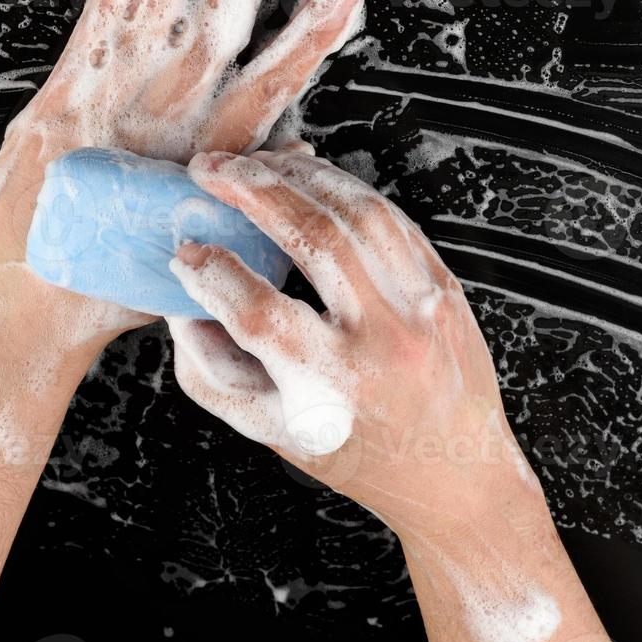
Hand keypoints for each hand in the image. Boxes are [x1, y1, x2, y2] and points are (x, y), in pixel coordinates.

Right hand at [0, 0, 363, 351]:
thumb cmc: (121, 277)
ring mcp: (114, 104)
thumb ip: (245, 198)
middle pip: (211, 37)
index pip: (265, 86)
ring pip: (147, 31)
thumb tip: (303, 154)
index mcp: (207, 147)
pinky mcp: (58, 109)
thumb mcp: (196, 245)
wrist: (47, 298)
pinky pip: (84, 58)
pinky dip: (101, 25)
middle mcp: (166, 115)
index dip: (302, 41)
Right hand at [167, 148, 540, 538]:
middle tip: (208, 171)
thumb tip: (185, 303)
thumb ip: (215, 371)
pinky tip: (309, 180)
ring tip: (253, 166)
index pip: (259, 314)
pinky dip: (343, 189)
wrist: (455, 474)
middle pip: (312, 240)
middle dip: (251, 191)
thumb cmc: (356, 456)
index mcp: (334, 388)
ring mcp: (422, 308)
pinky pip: (390, 218)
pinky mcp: (444, 287)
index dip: (212, 276)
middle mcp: (384, 342)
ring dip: (297, 177)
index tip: (185, 255)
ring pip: (356, 213)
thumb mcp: (272, 430)